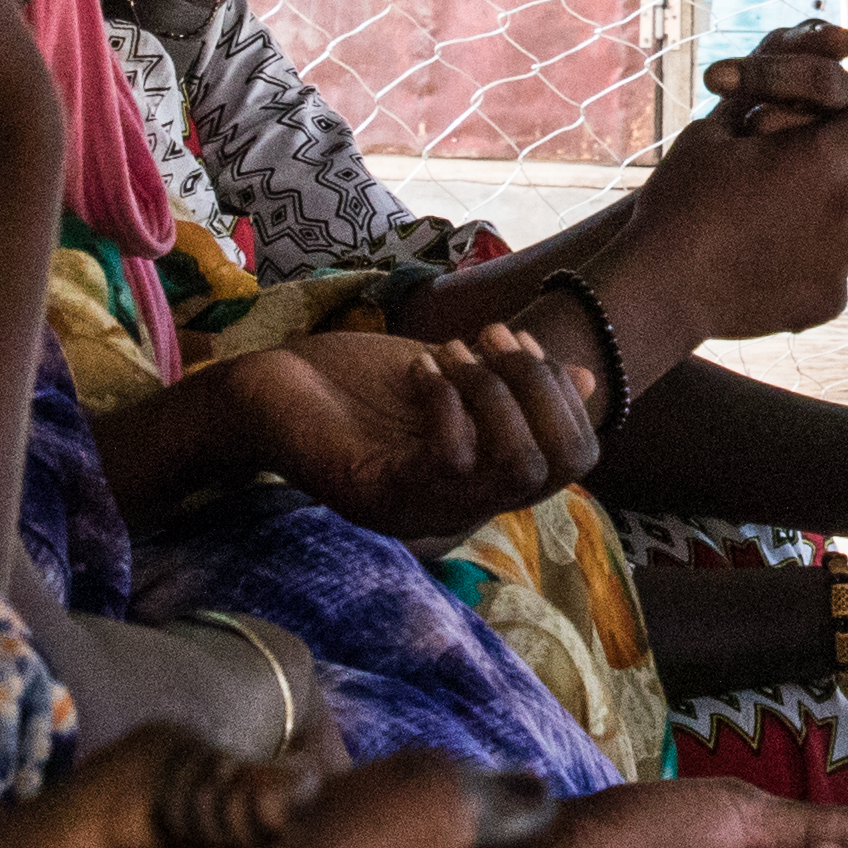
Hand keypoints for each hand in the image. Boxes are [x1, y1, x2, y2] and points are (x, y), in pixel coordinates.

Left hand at [223, 324, 602, 541]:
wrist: (261, 392)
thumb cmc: (350, 387)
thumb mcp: (450, 379)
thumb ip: (510, 386)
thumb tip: (586, 380)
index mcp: (479, 482)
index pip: (572, 463)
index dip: (563, 395)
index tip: (517, 339)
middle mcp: (458, 508)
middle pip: (556, 470)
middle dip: (538, 389)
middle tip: (489, 339)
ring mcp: (420, 509)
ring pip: (514, 470)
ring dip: (495, 393)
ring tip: (453, 350)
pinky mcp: (379, 496)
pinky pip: (450, 461)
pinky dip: (447, 403)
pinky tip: (420, 370)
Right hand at [621, 29, 847, 340]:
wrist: (659, 286)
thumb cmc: (679, 200)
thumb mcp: (711, 133)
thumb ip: (760, 107)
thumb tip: (786, 88)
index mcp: (818, 154)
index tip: (840, 132)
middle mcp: (841, 204)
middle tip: (826, 181)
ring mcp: (838, 258)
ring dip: (840, 226)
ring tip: (790, 226)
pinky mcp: (828, 301)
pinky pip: (838, 277)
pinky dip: (814, 269)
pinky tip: (771, 266)